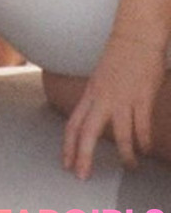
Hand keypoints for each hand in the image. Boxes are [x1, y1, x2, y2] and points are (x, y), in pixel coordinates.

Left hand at [61, 30, 164, 177]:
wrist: (135, 36)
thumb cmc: (119, 57)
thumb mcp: (101, 79)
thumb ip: (98, 99)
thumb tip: (95, 118)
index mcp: (90, 93)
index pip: (73, 123)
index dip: (67, 145)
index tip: (66, 164)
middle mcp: (102, 98)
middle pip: (87, 132)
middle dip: (83, 156)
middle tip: (82, 176)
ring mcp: (123, 98)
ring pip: (121, 136)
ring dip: (126, 155)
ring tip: (130, 166)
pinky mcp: (142, 97)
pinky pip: (142, 127)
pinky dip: (144, 142)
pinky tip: (146, 149)